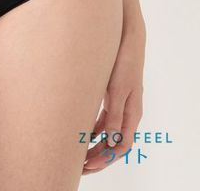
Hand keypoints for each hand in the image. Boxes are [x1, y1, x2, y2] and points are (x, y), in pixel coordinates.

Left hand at [83, 18, 145, 173]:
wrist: (125, 40)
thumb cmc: (123, 63)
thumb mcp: (117, 90)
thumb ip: (114, 115)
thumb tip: (110, 141)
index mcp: (131, 114)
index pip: (121, 146)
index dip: (104, 158)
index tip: (87, 165)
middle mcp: (126, 112)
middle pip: (113, 143)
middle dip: (97, 156)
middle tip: (77, 166)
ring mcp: (118, 104)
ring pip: (107, 133)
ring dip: (93, 144)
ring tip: (75, 153)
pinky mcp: (110, 96)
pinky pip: (103, 119)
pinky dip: (93, 129)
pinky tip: (79, 132)